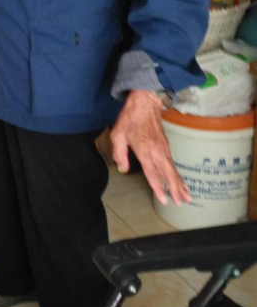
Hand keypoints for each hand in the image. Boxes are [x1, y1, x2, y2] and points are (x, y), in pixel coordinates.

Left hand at [110, 90, 190, 205]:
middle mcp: (157, 151)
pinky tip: (181, 182)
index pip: (152, 173)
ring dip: (180, 184)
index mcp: (144, 150)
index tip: (165, 200)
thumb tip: (124, 169)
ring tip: (188, 197)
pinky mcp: (166, 146)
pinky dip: (178, 175)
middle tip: (182, 202)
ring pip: (173, 170)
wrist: (145, 103)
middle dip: (176, 189)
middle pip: (168, 174)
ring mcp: (163, 149)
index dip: (158, 187)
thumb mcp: (117, 134)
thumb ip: (119, 153)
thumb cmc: (130, 119)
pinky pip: (172, 164)